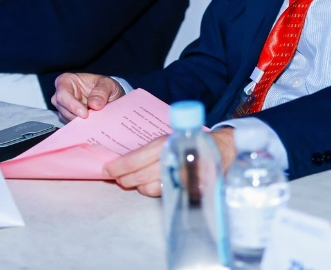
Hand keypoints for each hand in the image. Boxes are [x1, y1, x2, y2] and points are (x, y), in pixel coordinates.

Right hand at [51, 72, 124, 121]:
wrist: (109, 96)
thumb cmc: (104, 85)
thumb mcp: (107, 84)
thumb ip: (102, 91)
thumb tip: (94, 104)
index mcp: (66, 81)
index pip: (62, 94)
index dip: (72, 105)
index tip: (85, 114)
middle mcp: (62, 95)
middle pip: (62, 109)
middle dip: (76, 117)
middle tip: (91, 121)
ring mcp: (65, 108)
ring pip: (67, 119)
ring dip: (81, 122)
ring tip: (95, 122)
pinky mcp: (70, 118)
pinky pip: (72, 126)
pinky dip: (83, 126)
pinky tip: (92, 126)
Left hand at [104, 128, 236, 197]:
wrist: (222, 148)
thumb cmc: (191, 140)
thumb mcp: (170, 137)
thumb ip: (151, 148)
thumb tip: (124, 158)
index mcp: (166, 143)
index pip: (136, 158)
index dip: (120, 166)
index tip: (108, 169)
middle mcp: (172, 159)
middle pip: (140, 176)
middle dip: (125, 179)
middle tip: (116, 178)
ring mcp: (181, 176)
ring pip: (150, 188)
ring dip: (138, 186)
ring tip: (131, 181)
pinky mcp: (188, 189)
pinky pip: (164, 193)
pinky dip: (152, 190)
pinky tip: (147, 186)